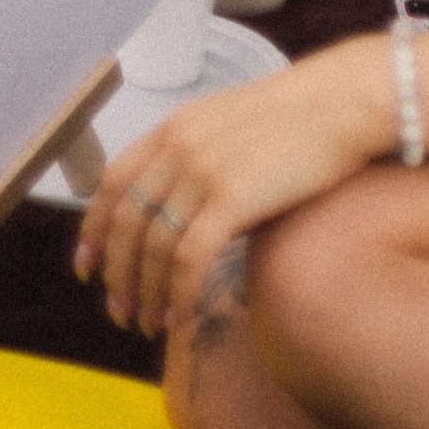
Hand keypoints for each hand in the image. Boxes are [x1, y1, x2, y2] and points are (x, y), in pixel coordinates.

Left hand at [76, 37, 392, 335]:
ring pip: (153, 245)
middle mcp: (179, 145)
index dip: (95, 228)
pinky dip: (177, 294)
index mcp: (174, 126)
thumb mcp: (230, 129)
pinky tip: (178, 317)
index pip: (113, 182)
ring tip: (148, 324)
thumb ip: (196, 162)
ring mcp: (203, 170)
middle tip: (119, 312)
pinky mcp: (232, 196)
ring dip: (145, 293)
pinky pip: (189, 259)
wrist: (341, 104)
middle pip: (128, 221)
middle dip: (117, 274)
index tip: (87, 266)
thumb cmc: (296, 122)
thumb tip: (179, 215)